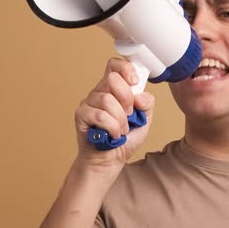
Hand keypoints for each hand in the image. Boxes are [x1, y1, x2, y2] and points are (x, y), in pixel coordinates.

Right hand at [73, 58, 154, 172]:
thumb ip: (146, 104)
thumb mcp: (144, 120)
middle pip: (112, 79)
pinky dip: (112, 128)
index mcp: (113, 89)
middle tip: (128, 115)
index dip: (126, 68)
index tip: (135, 82)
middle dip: (126, 99)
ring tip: (121, 130)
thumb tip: (140, 95)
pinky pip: (100, 115)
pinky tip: (113, 135)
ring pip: (107, 100)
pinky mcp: (81, 115)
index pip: (114, 65)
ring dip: (120, 120)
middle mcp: (99, 92)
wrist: (109, 162)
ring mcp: (88, 103)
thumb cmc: (123, 141)